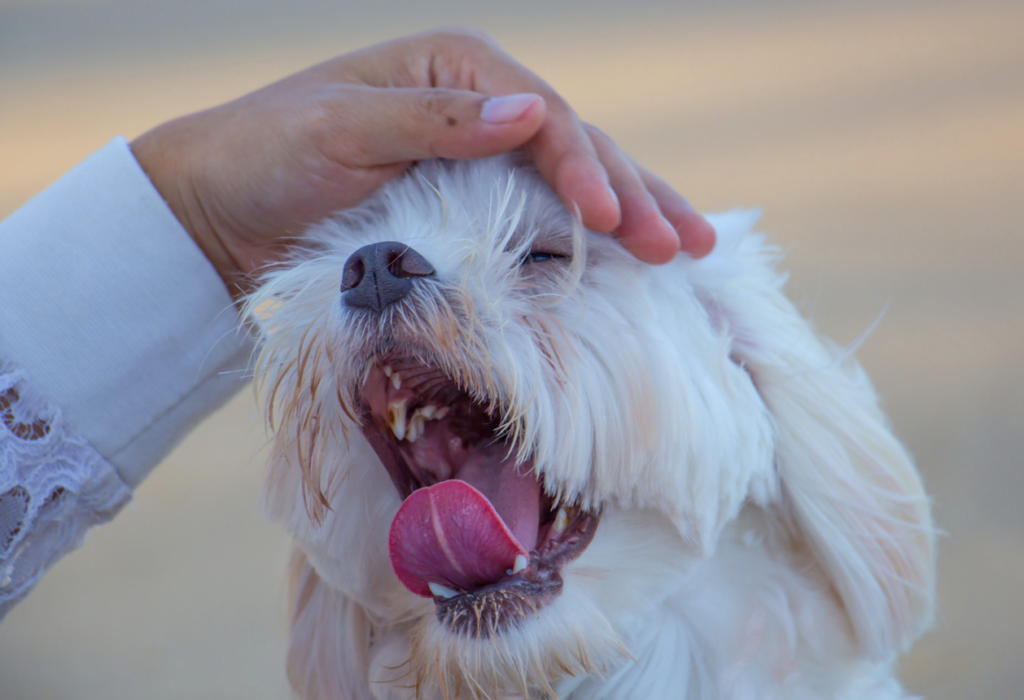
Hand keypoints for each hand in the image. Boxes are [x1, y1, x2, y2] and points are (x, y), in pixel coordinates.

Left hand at [131, 27, 714, 297]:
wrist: (221, 213)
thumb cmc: (268, 157)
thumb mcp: (340, 129)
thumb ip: (431, 120)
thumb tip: (530, 114)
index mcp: (455, 69)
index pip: (543, 115)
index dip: (584, 168)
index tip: (614, 221)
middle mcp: (478, 106)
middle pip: (576, 146)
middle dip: (633, 194)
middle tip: (686, 244)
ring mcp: (479, 158)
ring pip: (572, 182)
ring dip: (632, 214)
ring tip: (690, 246)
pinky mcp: (470, 206)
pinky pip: (542, 216)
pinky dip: (589, 239)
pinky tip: (629, 259)